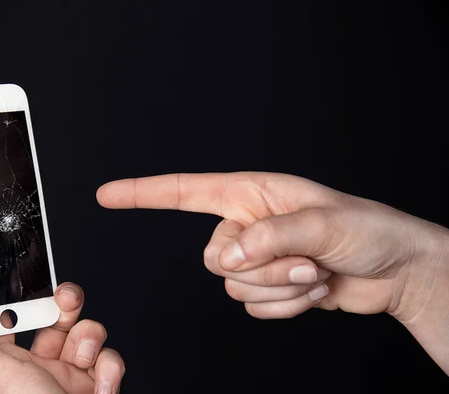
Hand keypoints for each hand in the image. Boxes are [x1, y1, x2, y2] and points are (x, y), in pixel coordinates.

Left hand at [0, 283, 124, 392]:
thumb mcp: (2, 378)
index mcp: (15, 366)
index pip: (17, 325)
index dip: (24, 304)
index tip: (29, 284)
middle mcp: (46, 368)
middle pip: (59, 319)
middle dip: (67, 305)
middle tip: (66, 299)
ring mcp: (75, 376)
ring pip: (89, 334)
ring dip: (90, 342)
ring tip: (83, 359)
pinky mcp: (101, 384)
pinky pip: (111, 358)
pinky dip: (109, 370)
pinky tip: (99, 387)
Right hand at [97, 172, 448, 372]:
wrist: (392, 270)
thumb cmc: (366, 230)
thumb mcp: (322, 223)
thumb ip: (269, 236)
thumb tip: (228, 255)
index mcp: (251, 194)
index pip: (185, 191)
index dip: (143, 192)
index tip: (108, 195)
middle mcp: (247, 224)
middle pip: (213, 257)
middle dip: (259, 268)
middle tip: (301, 260)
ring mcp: (257, 258)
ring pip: (234, 287)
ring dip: (279, 287)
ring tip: (313, 271)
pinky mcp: (268, 287)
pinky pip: (253, 308)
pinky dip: (285, 306)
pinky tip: (312, 289)